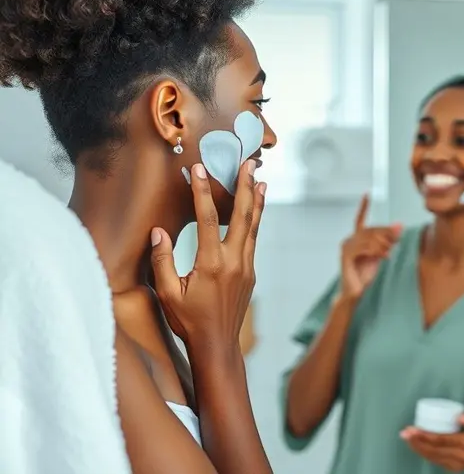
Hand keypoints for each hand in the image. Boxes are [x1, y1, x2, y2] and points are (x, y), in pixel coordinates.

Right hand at [150, 161, 265, 353]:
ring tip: (261, 179)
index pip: (206, 219)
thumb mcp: (167, 294)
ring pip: (253, 226)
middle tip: (249, 163)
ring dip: (256, 201)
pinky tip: (253, 210)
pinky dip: (254, 220)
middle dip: (245, 186)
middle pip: (242, 215)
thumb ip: (162, 261)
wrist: (217, 344)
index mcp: (211, 264)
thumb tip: (159, 232)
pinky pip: (252, 239)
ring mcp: (246, 266)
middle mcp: (234, 261)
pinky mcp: (250, 272)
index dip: (202, 192)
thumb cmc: (189, 321)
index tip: (198, 169)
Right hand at [339, 194, 401, 301]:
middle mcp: (348, 239)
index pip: (360, 218)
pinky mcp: (346, 256)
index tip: (367, 194)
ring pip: (369, 238)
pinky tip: (383, 256)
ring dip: (383, 245)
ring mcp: (345, 247)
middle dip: (386, 234)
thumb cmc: (365, 273)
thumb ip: (388, 240)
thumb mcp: (380, 254)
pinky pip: (364, 248)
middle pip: (371, 229)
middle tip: (397, 240)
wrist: (355, 291)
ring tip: (389, 252)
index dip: (363, 206)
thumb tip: (399, 225)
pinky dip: (375, 251)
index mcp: (356, 237)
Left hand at [401, 413, 463, 471]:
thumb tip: (459, 418)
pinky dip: (426, 453)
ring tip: (408, 438)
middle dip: (416, 443)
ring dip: (418, 449)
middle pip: (433, 451)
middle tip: (404, 433)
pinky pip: (437, 461)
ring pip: (433, 458)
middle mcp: (461, 457)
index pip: (440, 440)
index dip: (423, 436)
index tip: (411, 429)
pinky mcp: (456, 469)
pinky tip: (418, 445)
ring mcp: (458, 465)